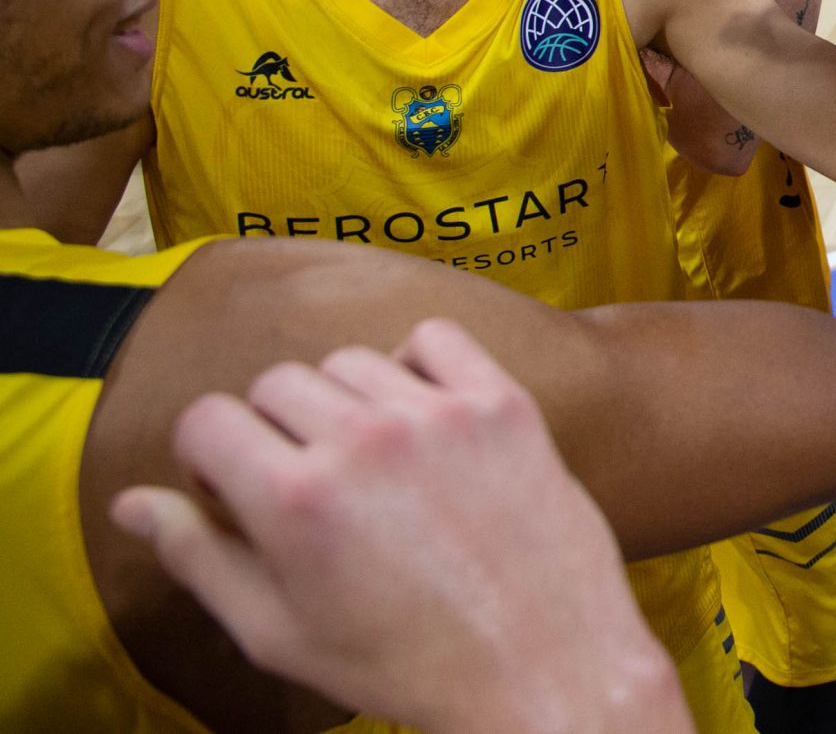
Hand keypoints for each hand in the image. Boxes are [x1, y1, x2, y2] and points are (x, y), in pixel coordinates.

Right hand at [109, 320, 685, 733]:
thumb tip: (130, 502)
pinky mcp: (502, 403)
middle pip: (274, 383)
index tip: (232, 487)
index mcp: (294, 499)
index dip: (207, 454)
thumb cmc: (403, 663)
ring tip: (367, 460)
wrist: (540, 663)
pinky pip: (435, 338)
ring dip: (342, 400)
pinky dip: (418, 363)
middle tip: (305, 482)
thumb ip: (198, 556)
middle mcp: (361, 441)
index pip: (207, 417)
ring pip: (349, 361)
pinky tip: (421, 416)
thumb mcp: (278, 633)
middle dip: (271, 428)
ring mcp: (437, 415)